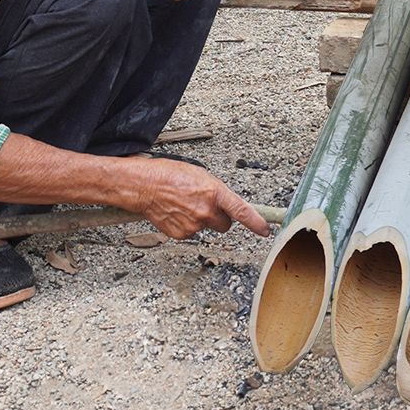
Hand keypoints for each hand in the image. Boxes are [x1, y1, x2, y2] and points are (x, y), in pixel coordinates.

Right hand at [129, 157, 270, 238]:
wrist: (143, 186)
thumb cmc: (169, 175)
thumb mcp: (201, 175)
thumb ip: (218, 191)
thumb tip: (226, 203)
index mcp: (214, 193)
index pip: (242, 211)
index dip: (257, 223)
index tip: (266, 230)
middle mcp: (206, 211)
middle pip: (225, 225)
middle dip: (220, 218)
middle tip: (206, 206)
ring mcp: (193, 225)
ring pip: (207, 227)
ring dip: (200, 219)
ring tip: (185, 204)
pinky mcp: (181, 234)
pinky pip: (192, 232)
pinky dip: (186, 224)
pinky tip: (177, 212)